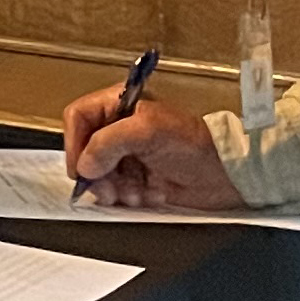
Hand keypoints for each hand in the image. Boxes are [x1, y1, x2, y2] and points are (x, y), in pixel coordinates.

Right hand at [62, 87, 244, 209]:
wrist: (224, 173)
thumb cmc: (194, 144)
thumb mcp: (149, 133)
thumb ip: (110, 142)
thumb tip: (85, 164)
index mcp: (120, 104)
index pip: (79, 117)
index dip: (75, 143)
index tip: (82, 168)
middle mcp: (119, 127)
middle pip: (85, 150)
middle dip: (96, 173)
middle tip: (109, 189)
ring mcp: (127, 153)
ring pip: (98, 175)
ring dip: (112, 188)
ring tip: (134, 193)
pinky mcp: (136, 176)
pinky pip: (115, 190)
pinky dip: (126, 197)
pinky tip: (146, 195)